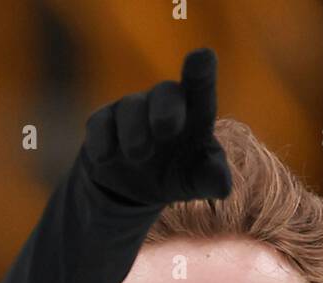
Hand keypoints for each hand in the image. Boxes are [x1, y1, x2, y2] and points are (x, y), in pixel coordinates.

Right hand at [80, 47, 232, 207]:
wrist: (135, 187)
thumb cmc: (179, 172)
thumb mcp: (198, 180)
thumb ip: (212, 179)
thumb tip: (223, 185)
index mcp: (194, 112)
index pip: (201, 86)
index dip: (201, 70)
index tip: (202, 57)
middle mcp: (164, 103)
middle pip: (166, 93)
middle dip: (166, 108)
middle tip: (165, 130)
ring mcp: (132, 110)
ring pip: (131, 108)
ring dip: (134, 133)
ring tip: (138, 156)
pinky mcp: (103, 122)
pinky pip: (99, 124)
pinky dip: (102, 140)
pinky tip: (104, 157)